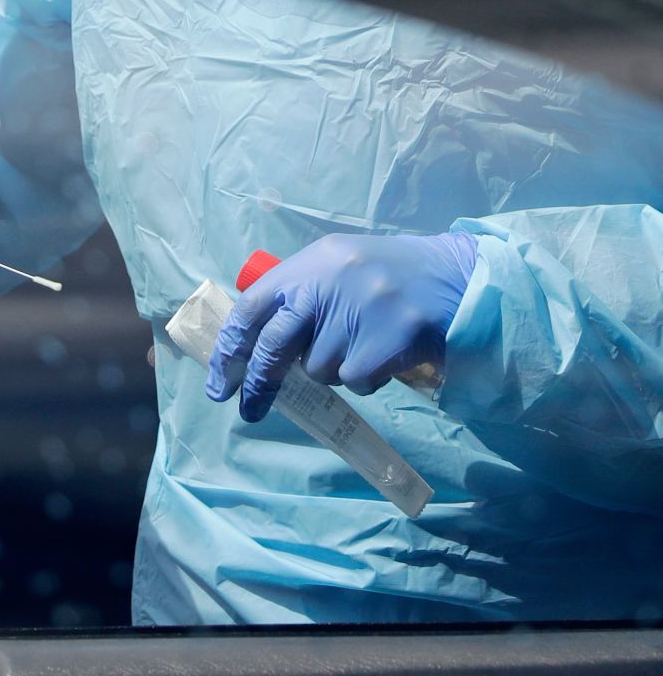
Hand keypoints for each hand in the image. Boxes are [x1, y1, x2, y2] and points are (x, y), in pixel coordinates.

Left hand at [206, 232, 476, 421]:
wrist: (455, 277)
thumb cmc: (385, 277)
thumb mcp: (335, 270)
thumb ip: (296, 299)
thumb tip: (249, 349)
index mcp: (309, 265)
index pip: (251, 308)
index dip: (228, 349)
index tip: (219, 381)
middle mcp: (327, 284)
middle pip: (273, 347)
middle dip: (257, 383)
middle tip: (248, 410)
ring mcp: (357, 313)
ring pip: (319, 370)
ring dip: (335, 369)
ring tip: (363, 342)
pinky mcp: (386, 341)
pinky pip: (354, 381)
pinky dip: (366, 379)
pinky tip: (384, 354)